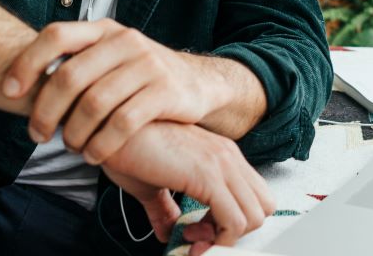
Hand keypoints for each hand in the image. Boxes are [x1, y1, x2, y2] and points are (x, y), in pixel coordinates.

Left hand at [2, 18, 211, 163]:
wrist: (197, 83)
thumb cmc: (139, 75)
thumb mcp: (111, 56)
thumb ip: (77, 62)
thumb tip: (19, 83)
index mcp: (104, 29)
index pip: (56, 35)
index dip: (27, 63)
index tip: (9, 92)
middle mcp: (125, 41)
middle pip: (70, 76)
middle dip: (45, 112)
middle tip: (37, 135)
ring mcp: (147, 65)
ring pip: (94, 104)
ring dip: (73, 133)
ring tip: (71, 148)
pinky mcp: (165, 91)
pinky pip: (123, 123)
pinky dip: (101, 144)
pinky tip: (94, 155)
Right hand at [102, 122, 274, 248]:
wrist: (111, 131)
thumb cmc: (126, 149)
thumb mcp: (151, 185)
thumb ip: (165, 209)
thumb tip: (168, 231)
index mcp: (220, 155)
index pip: (253, 197)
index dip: (231, 222)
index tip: (198, 231)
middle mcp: (227, 157)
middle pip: (262, 207)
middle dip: (235, 232)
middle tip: (198, 237)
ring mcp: (222, 163)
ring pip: (254, 217)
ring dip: (225, 239)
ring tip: (191, 238)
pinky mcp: (209, 175)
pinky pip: (234, 222)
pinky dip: (218, 241)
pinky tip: (189, 238)